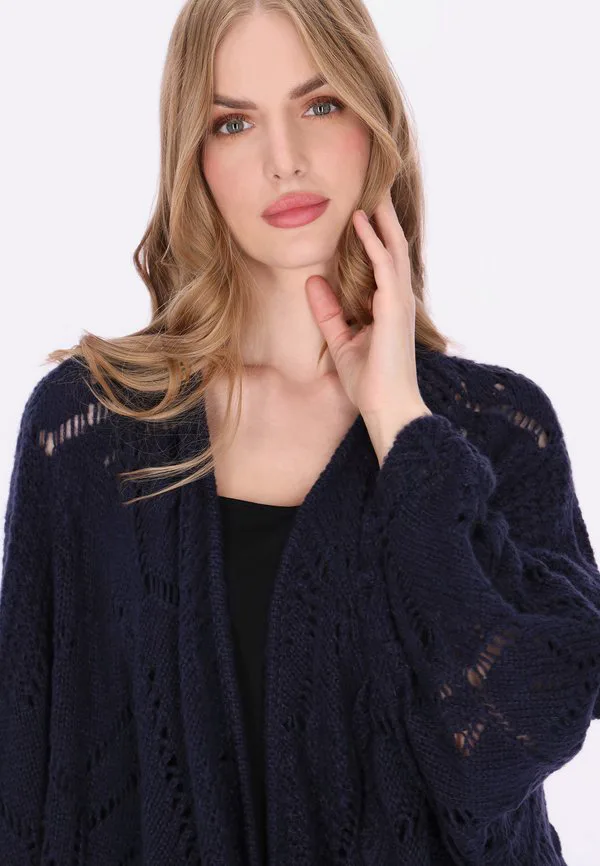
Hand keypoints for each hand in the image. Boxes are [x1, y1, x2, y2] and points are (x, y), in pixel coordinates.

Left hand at [306, 186, 430, 455]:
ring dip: (382, 219)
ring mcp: (399, 301)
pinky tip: (360, 220)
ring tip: (370, 190)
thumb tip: (312, 282)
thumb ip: (329, 312)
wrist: (387, 407)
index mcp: (388, 307)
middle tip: (373, 187)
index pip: (383, 263)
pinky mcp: (394, 307)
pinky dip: (373, 241)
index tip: (362, 212)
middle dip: (384, 219)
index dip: (374, 236)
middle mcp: (398, 300)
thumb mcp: (341, 341)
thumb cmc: (369, 382)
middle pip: (393, 248)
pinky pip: (385, 264)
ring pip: (393, 248)